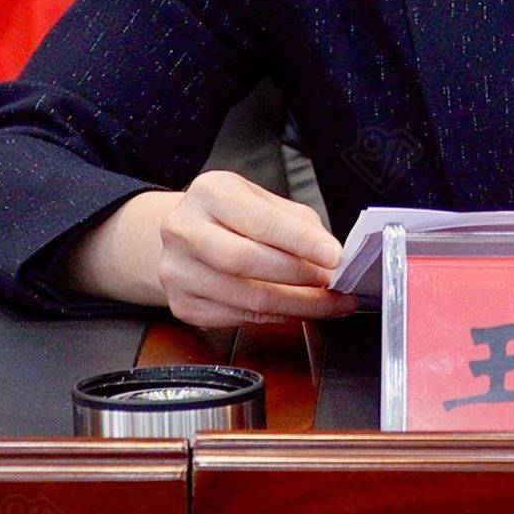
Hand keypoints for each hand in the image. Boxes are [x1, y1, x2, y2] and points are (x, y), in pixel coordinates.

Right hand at [156, 170, 358, 328]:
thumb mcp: (263, 201)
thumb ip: (298, 224)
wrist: (184, 235)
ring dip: (296, 305)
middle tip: (333, 282)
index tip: (334, 256)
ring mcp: (179, 271)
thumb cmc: (230, 216)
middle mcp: (186, 230)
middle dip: (299, 276)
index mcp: (210, 193)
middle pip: (246, 262)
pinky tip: (296, 310)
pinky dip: (276, 318)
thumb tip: (330, 254)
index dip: (301, 242)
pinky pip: (239, 319)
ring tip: (326, 302)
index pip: (260, 221)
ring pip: (246, 299)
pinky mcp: (183, 305)